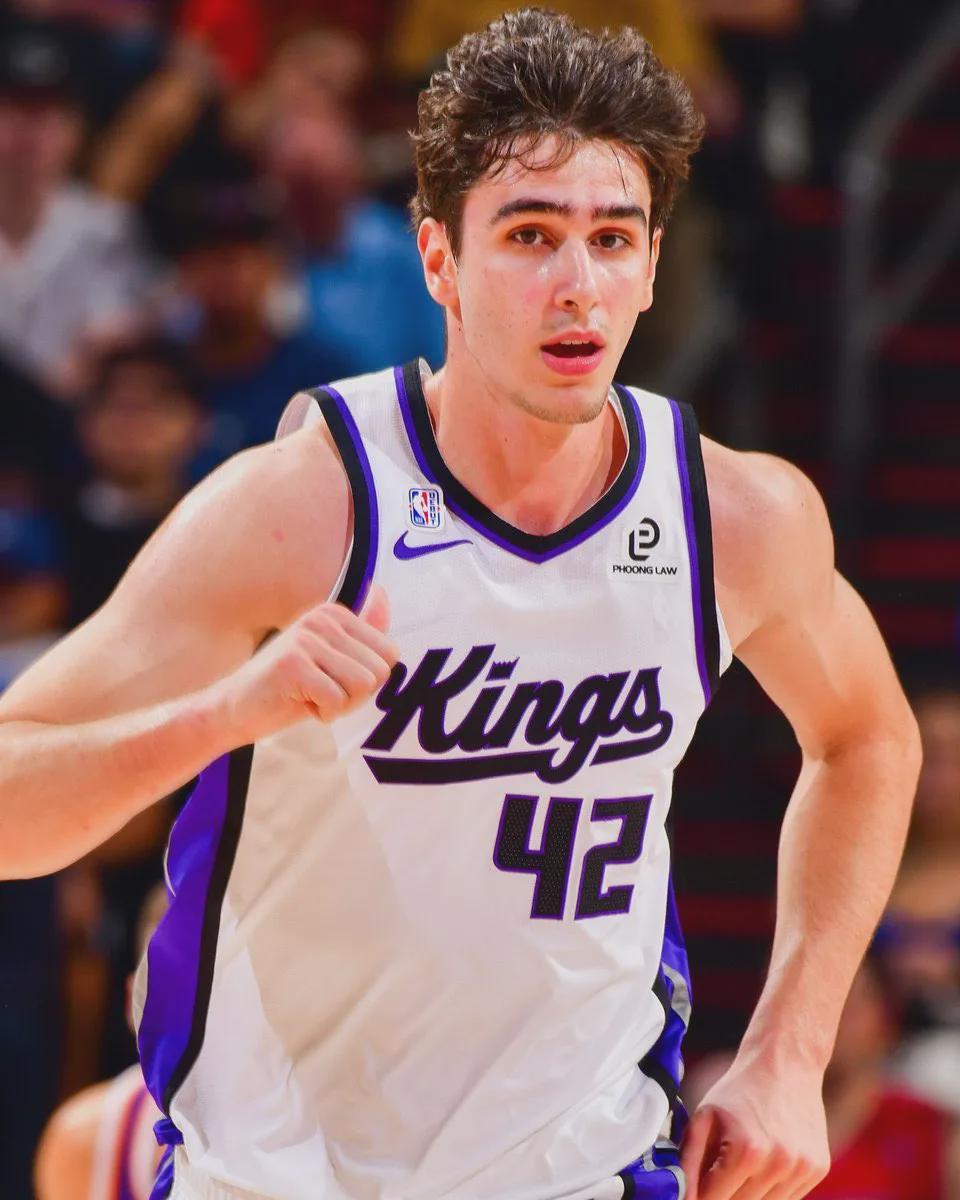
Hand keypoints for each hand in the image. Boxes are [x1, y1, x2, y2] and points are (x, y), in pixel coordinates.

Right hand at [216, 584, 398, 743]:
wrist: (235, 708)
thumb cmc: (289, 688)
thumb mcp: (332, 658)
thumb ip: (361, 633)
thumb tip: (383, 593)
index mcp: (335, 613)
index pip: (390, 654)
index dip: (368, 680)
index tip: (336, 680)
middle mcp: (322, 618)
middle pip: (379, 672)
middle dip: (356, 696)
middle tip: (321, 692)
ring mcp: (306, 639)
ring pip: (362, 686)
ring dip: (340, 705)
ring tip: (311, 695)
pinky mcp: (293, 664)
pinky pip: (337, 700)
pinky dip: (323, 713)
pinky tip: (299, 702)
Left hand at [680, 1051, 829, 1199]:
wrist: (785, 1062)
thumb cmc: (739, 1089)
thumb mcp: (704, 1117)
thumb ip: (689, 1161)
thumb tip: (683, 1197)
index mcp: (747, 1151)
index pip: (714, 1199)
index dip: (698, 1197)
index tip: (694, 1190)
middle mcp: (779, 1164)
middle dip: (723, 1195)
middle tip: (717, 1172)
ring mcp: (803, 1169)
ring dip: (748, 1194)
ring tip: (742, 1161)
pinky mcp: (818, 1169)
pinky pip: (788, 1198)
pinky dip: (771, 1190)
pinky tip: (765, 1162)